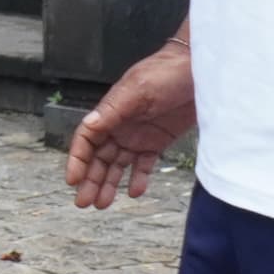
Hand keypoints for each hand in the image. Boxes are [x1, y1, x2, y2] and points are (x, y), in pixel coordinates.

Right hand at [64, 35, 194, 210]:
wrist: (200, 70)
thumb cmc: (166, 72)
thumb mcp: (138, 90)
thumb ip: (113, 110)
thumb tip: (88, 126)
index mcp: (110, 112)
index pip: (86, 140)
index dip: (77, 160)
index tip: (73, 180)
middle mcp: (120, 125)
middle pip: (98, 157)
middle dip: (90, 179)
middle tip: (84, 202)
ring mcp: (138, 134)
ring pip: (117, 164)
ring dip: (109, 182)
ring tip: (102, 203)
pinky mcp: (158, 140)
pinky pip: (143, 163)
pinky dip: (137, 177)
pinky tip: (134, 191)